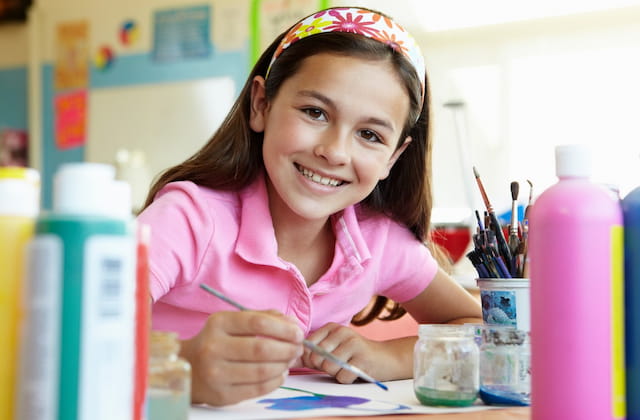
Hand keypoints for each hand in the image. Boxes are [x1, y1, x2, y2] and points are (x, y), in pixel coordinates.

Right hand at [180, 310, 302, 405]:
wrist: (188, 367)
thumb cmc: (218, 340)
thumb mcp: (234, 321)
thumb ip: (265, 317)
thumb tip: (292, 324)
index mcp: (219, 323)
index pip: (258, 323)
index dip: (284, 328)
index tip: (298, 333)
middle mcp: (214, 347)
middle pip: (262, 348)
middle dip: (288, 348)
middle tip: (298, 348)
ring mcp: (216, 373)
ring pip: (262, 371)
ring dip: (284, 365)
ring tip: (289, 360)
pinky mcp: (222, 395)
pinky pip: (258, 389)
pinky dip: (276, 380)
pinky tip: (279, 373)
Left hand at [301, 322, 412, 383]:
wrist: (385, 358)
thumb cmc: (354, 355)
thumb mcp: (333, 348)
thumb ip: (313, 353)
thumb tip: (289, 359)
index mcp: (331, 327)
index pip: (309, 346)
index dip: (313, 359)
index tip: (325, 360)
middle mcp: (342, 332)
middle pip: (318, 358)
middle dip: (324, 367)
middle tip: (338, 365)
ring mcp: (353, 344)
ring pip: (329, 367)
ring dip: (336, 373)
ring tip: (347, 367)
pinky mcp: (363, 358)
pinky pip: (342, 377)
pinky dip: (347, 379)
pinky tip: (355, 371)